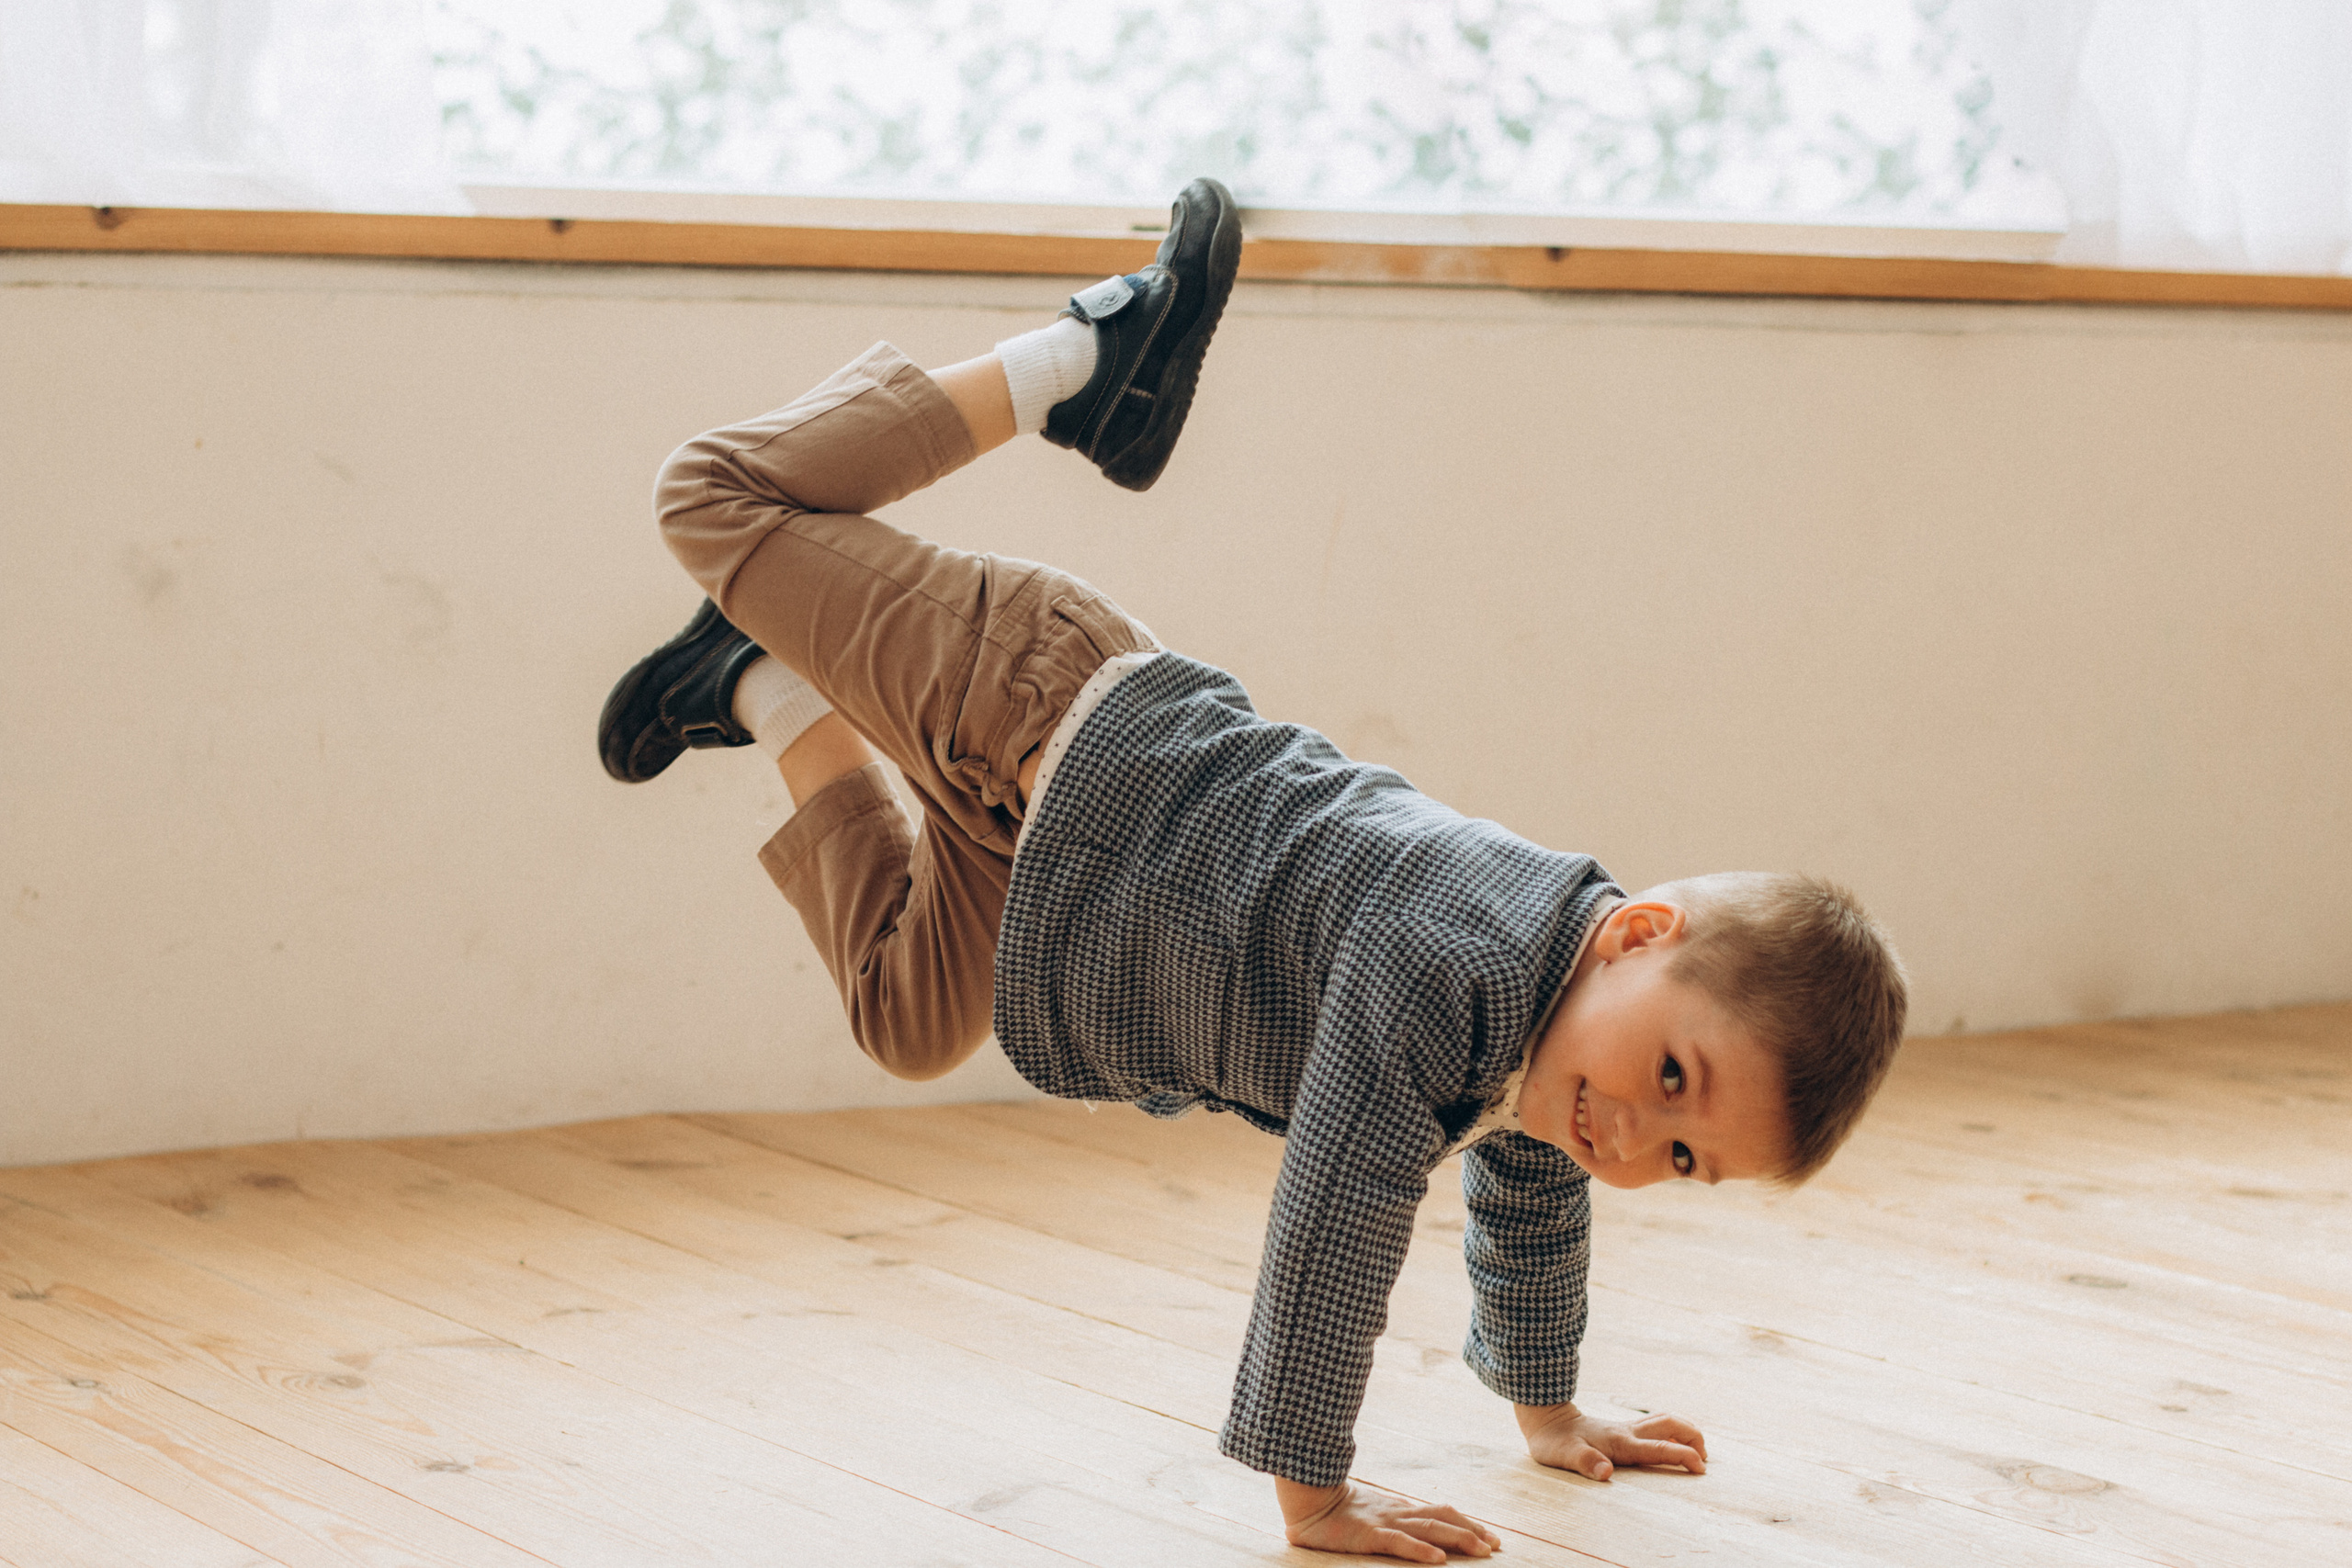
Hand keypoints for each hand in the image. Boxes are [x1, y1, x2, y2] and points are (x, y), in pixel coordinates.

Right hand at [1275, 1476, 1501, 1562]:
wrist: (1309, 1501)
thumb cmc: (1336, 1511)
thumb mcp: (1371, 1516)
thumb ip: (1391, 1522)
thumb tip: (1415, 1535)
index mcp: (1400, 1509)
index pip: (1441, 1513)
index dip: (1467, 1523)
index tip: (1490, 1537)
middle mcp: (1399, 1513)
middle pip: (1444, 1519)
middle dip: (1472, 1531)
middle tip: (1497, 1546)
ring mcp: (1386, 1522)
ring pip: (1431, 1529)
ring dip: (1459, 1539)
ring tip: (1482, 1550)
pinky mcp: (1371, 1535)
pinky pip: (1401, 1543)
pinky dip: (1421, 1551)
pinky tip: (1438, 1560)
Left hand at [1514, 1401, 1706, 1480]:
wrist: (1546, 1420)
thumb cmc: (1554, 1442)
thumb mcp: (1564, 1456)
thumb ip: (1586, 1462)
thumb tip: (1606, 1473)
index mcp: (1620, 1442)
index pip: (1659, 1447)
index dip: (1683, 1456)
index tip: (1700, 1467)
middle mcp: (1628, 1432)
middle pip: (1671, 1424)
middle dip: (1694, 1437)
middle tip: (1704, 1459)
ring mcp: (1627, 1427)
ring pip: (1666, 1420)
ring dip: (1687, 1430)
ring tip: (1698, 1450)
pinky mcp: (1623, 1428)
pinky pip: (1656, 1424)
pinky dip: (1674, 1430)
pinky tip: (1675, 1441)